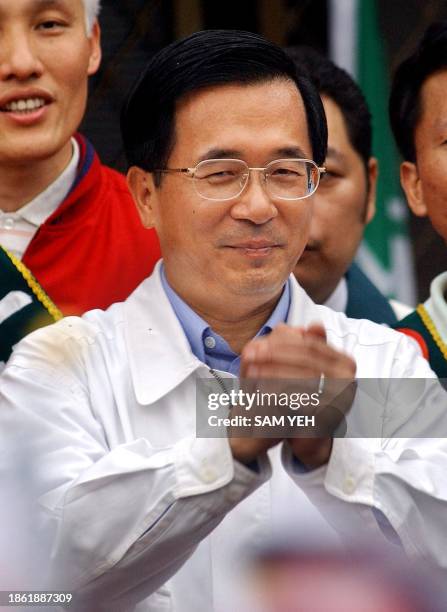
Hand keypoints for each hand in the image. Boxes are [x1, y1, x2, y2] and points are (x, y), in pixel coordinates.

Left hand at [231, 323, 355, 466]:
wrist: (310, 439)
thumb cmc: (302, 398)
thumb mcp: (297, 368)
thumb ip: (294, 347)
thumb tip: (282, 327)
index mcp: (344, 362)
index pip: (311, 345)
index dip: (282, 342)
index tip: (257, 343)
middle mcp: (348, 379)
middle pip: (306, 360)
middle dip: (275, 356)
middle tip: (249, 354)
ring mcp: (342, 398)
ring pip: (303, 378)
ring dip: (274, 373)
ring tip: (250, 372)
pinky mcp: (330, 417)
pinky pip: (300, 401)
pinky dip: (279, 395)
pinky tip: (260, 392)